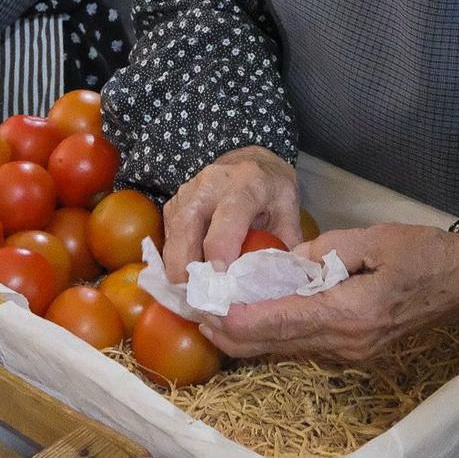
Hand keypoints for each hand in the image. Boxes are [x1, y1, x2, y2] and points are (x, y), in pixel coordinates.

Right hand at [159, 146, 302, 285]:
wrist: (250, 159)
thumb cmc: (271, 189)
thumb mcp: (289, 211)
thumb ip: (284, 245)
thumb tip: (279, 283)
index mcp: (246, 185)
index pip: (227, 219)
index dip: (220, 251)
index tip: (220, 283)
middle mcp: (211, 184)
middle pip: (188, 227)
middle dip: (187, 267)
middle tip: (196, 299)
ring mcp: (188, 191)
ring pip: (173, 233)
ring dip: (177, 267)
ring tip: (189, 296)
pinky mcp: (175, 202)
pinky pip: (169, 235)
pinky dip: (174, 259)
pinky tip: (186, 279)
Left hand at [198, 224, 458, 361]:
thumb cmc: (424, 254)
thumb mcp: (375, 239)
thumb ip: (328, 250)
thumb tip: (287, 262)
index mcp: (351, 312)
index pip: (284, 320)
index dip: (243, 318)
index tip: (210, 309)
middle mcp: (346, 341)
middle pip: (278, 343)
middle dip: (234, 332)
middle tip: (198, 314)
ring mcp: (350, 351)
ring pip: (287, 348)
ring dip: (250, 336)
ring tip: (214, 317)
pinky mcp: (353, 349)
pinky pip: (303, 344)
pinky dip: (273, 334)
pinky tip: (252, 321)